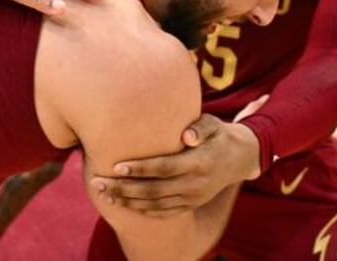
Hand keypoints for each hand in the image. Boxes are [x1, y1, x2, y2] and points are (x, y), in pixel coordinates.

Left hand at [89, 114, 260, 217]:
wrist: (238, 158)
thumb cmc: (217, 134)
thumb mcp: (213, 124)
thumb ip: (200, 127)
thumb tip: (187, 135)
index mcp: (199, 163)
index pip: (165, 168)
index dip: (140, 169)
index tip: (117, 166)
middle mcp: (195, 185)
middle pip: (154, 190)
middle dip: (124, 188)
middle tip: (98, 182)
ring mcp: (193, 198)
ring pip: (155, 205)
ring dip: (128, 201)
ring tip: (103, 193)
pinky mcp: (190, 205)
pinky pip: (164, 212)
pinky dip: (142, 211)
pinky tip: (123, 203)